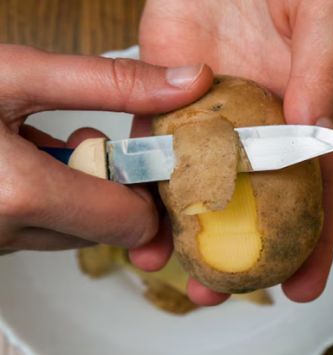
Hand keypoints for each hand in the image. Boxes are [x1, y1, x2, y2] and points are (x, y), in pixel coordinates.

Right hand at [0, 44, 212, 251]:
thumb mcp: (21, 74)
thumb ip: (110, 83)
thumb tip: (188, 84)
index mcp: (25, 195)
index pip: (135, 223)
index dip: (150, 187)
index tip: (148, 155)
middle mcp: (9, 231)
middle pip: (111, 228)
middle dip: (115, 183)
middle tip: (91, 140)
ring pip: (79, 230)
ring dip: (84, 189)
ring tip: (55, 144)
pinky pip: (45, 228)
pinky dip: (53, 198)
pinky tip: (32, 161)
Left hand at [133, 0, 332, 303]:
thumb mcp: (325, 17)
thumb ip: (324, 71)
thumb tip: (312, 132)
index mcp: (308, 115)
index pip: (316, 190)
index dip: (314, 242)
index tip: (303, 283)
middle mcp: (260, 126)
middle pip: (254, 203)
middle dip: (239, 252)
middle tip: (223, 292)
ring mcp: (213, 113)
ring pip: (199, 183)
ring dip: (184, 229)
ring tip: (168, 268)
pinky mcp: (168, 89)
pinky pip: (153, 140)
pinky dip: (142, 177)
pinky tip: (134, 209)